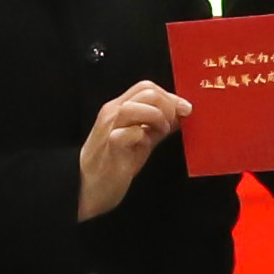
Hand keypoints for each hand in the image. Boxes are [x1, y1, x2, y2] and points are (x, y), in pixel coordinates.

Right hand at [76, 79, 191, 221]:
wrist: (88, 186)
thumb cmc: (114, 162)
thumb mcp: (140, 139)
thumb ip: (158, 126)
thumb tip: (180, 115)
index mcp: (120, 107)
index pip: (147, 87)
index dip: (171, 96)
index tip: (185, 109)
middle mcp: (112, 113)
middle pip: (146, 92)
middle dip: (168, 106)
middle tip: (173, 124)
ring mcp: (109, 128)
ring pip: (135, 107)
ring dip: (156, 118)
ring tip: (160, 133)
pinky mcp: (109, 146)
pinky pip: (130, 133)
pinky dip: (143, 136)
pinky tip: (145, 146)